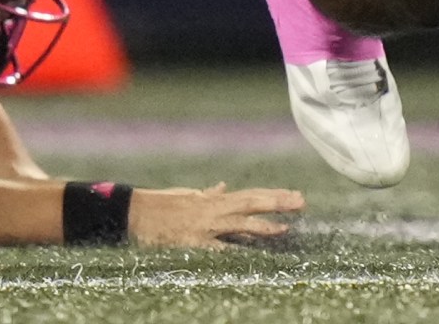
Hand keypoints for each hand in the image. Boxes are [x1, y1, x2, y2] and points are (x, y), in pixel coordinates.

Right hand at [128, 184, 303, 245]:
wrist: (137, 213)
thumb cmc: (161, 204)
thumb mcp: (189, 195)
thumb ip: (209, 194)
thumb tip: (223, 186)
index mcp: (215, 200)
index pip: (251, 195)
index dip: (273, 195)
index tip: (294, 195)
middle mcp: (214, 210)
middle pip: (253, 204)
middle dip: (278, 203)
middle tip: (301, 202)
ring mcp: (206, 226)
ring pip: (241, 223)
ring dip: (264, 225)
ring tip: (286, 227)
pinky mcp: (195, 242)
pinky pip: (219, 247)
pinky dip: (235, 249)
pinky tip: (251, 252)